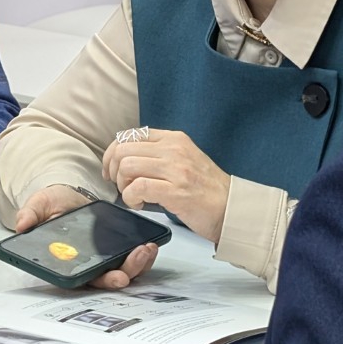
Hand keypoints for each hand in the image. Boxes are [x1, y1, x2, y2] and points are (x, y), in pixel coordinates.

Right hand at [15, 185, 158, 290]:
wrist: (68, 195)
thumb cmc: (53, 205)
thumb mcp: (39, 205)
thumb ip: (30, 214)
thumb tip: (22, 224)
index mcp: (66, 263)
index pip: (83, 280)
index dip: (100, 281)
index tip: (115, 278)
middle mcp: (86, 266)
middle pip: (107, 279)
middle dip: (124, 274)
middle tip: (135, 261)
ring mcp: (104, 260)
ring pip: (123, 271)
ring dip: (138, 265)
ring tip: (146, 249)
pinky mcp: (118, 250)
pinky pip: (133, 258)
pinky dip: (144, 255)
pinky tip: (151, 244)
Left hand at [101, 129, 228, 243]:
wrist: (231, 209)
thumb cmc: (206, 189)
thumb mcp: (184, 159)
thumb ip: (159, 154)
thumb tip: (126, 160)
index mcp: (174, 139)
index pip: (129, 135)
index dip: (112, 153)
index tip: (111, 169)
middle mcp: (174, 149)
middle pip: (123, 150)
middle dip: (113, 170)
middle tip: (120, 186)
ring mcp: (176, 169)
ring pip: (127, 166)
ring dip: (122, 185)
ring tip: (133, 196)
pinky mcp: (175, 191)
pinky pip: (137, 188)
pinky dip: (130, 198)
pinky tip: (139, 204)